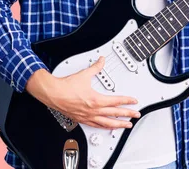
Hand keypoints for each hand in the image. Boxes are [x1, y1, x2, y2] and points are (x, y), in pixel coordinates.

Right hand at [25, 56, 139, 129]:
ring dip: (118, 125)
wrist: (52, 93)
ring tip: (126, 125)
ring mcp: (87, 116)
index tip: (134, 102)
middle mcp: (93, 110)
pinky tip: (108, 127)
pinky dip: (104, 127)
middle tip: (136, 115)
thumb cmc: (66, 87)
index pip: (116, 101)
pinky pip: (95, 125)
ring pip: (106, 123)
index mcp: (95, 100)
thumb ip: (96, 67)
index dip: (127, 101)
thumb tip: (101, 61)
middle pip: (114, 114)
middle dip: (127, 114)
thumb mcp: (84, 74)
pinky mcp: (81, 119)